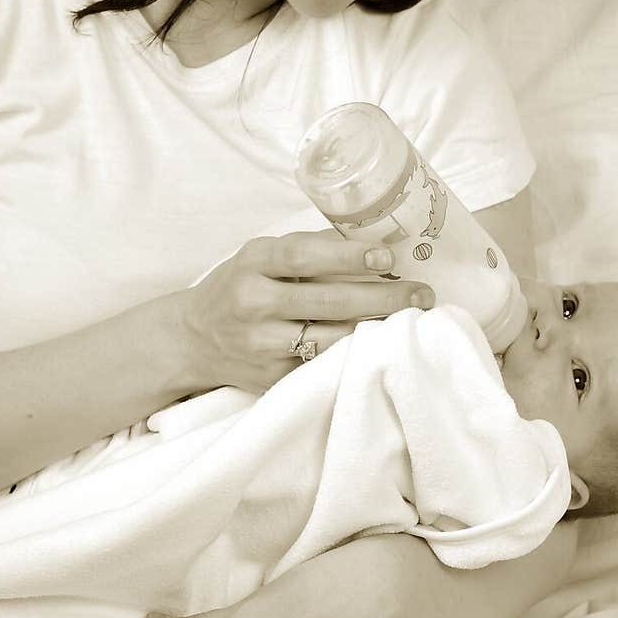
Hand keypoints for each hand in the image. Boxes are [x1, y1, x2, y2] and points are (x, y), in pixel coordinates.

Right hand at [178, 231, 433, 392]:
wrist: (194, 338)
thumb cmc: (241, 286)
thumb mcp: (261, 255)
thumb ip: (308, 247)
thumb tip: (371, 239)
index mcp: (253, 263)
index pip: (303, 255)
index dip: (347, 256)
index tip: (387, 255)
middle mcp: (254, 304)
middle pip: (327, 301)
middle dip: (383, 298)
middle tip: (422, 294)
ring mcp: (262, 345)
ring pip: (331, 339)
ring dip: (377, 329)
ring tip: (412, 319)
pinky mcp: (272, 378)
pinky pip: (322, 366)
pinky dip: (354, 355)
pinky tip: (382, 346)